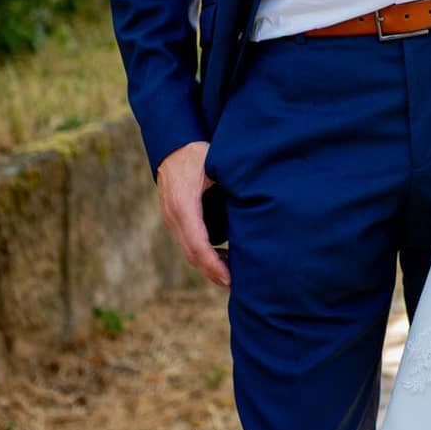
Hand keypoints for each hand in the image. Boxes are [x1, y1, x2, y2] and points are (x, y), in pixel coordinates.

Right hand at [156, 140, 230, 288]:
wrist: (173, 144)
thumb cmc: (199, 153)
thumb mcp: (217, 165)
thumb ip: (234, 183)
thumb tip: (258, 199)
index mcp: (184, 205)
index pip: (199, 245)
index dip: (215, 265)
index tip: (231, 279)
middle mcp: (174, 216)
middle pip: (193, 254)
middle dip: (214, 272)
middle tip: (237, 285)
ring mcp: (171, 218)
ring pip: (189, 251)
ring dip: (209, 266)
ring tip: (233, 275)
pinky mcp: (174, 218)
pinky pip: (188, 242)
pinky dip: (204, 255)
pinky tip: (222, 258)